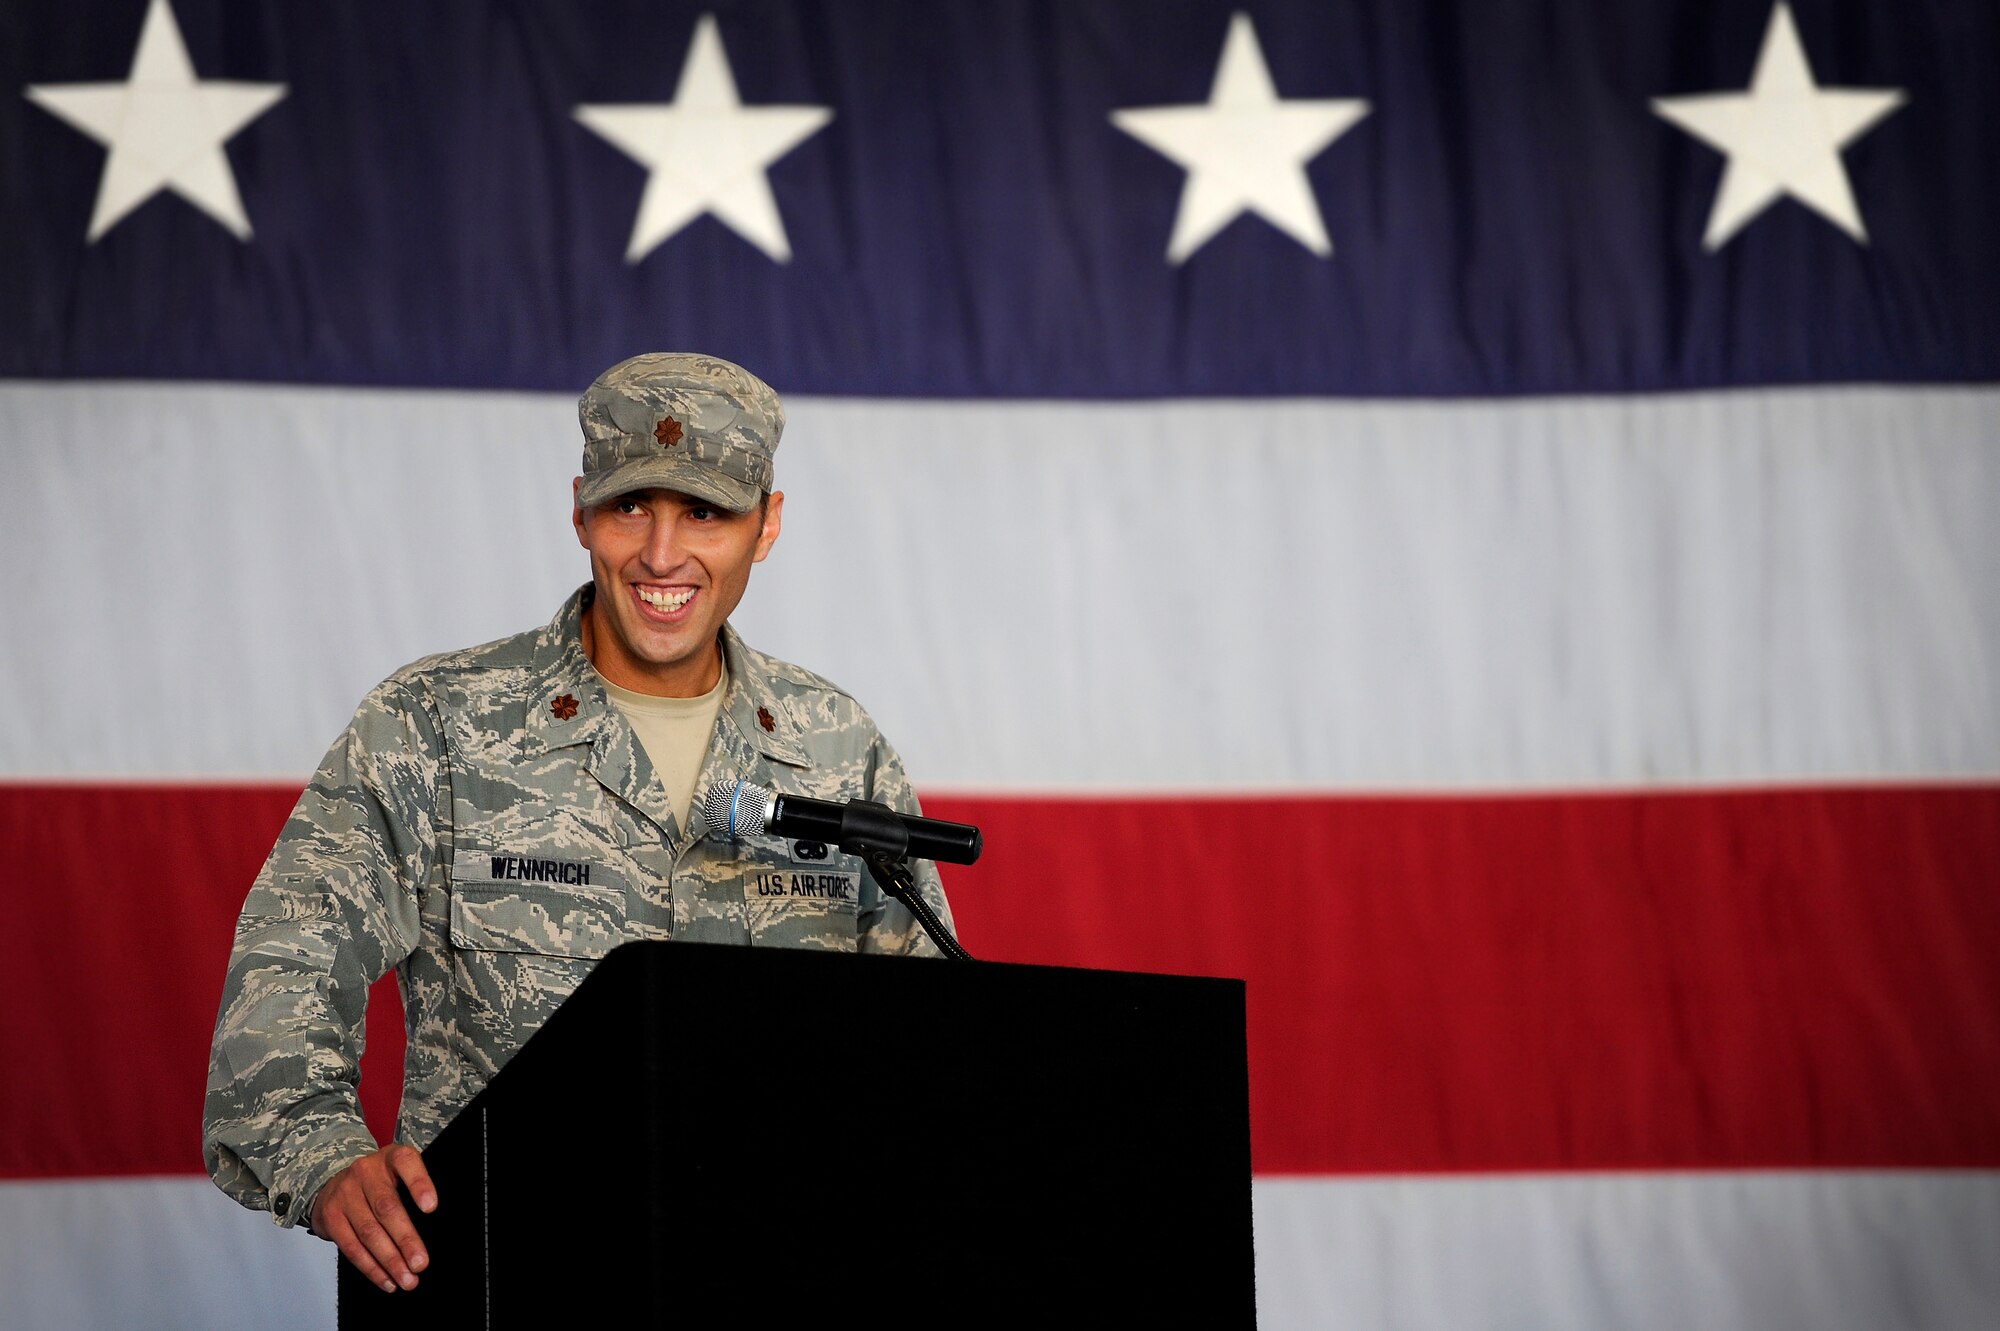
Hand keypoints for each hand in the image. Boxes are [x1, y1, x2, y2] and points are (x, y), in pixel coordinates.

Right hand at [309, 1144, 437, 1292]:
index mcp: (390, 1157)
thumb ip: (416, 1190)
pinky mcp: (331, 1217)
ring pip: (369, 1231)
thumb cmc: (381, 1181)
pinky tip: (387, 1280)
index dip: (419, 1184)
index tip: (432, 1208)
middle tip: (421, 1263)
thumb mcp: (400, 1172)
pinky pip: (351, 1247)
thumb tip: (442, 1225)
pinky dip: (371, 1268)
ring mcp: (345, 1194)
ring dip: (390, 1260)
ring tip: (407, 1280)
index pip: (406, 1163)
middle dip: (406, 1239)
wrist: (335, 1182)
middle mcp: (366, 1172)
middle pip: (387, 1208)